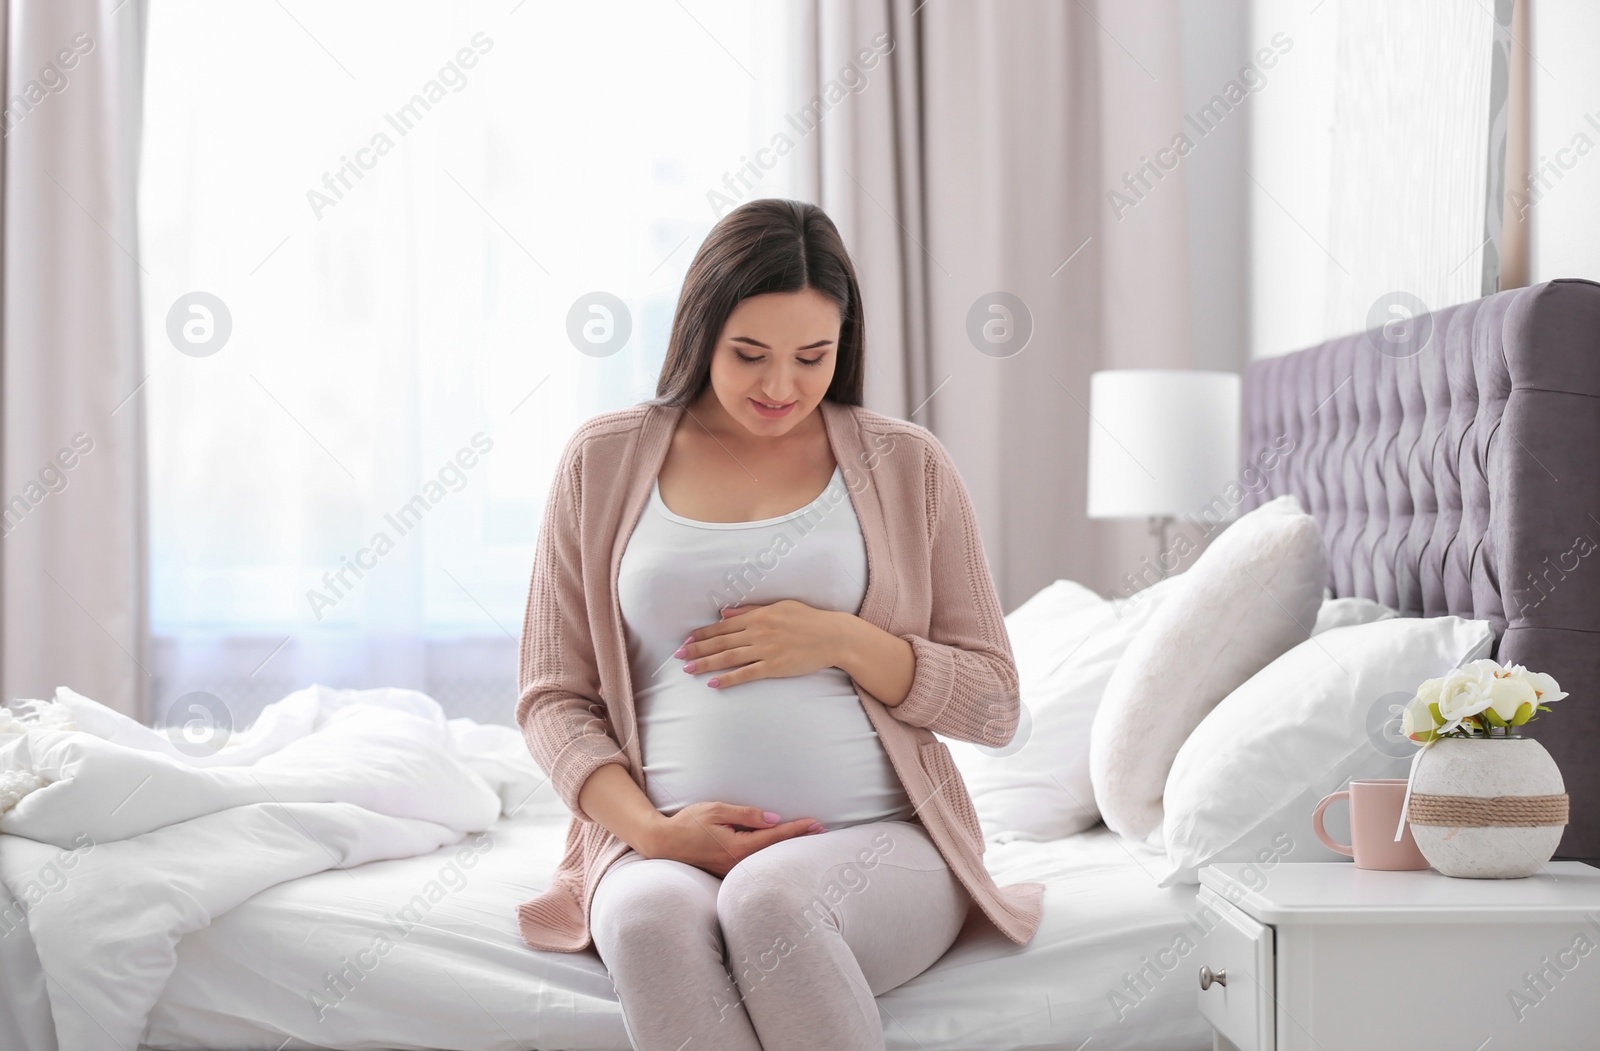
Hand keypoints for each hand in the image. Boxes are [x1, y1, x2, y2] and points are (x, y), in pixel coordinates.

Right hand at [644, 801, 823, 876]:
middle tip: (822, 830)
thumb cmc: (688, 823)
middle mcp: (737, 863)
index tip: (815, 824)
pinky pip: (754, 863)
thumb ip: (746, 815)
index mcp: (736, 846)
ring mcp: (732, 871)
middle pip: (775, 851)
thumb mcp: (717, 810)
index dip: (796, 829)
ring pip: (766, 859)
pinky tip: (779, 849)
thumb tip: (773, 819)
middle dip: (798, 840)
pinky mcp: (727, 872)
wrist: (663, 843)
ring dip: (786, 848)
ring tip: (806, 837)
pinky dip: (770, 855)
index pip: (774, 836)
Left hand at [678, 599, 844, 688]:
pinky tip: (714, 683)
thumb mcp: (780, 607)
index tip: (687, 640)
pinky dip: (728, 679)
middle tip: (678, 656)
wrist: (833, 635)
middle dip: (697, 649)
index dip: (703, 634)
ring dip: (706, 664)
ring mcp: (766, 650)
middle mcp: (758, 632)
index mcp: (759, 617)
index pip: (723, 626)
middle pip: (721, 642)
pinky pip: (746, 674)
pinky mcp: (775, 667)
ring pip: (729, 657)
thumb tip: (725, 611)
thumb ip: (751, 610)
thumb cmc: (808, 619)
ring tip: (689, 669)